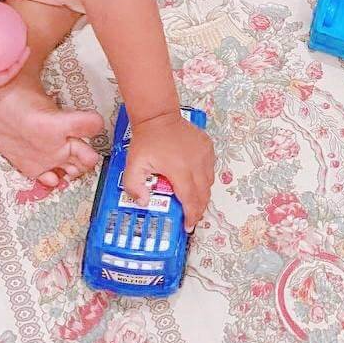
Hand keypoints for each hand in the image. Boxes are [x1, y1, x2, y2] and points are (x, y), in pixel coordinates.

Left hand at [123, 113, 215, 231]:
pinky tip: (195, 181)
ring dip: (202, 195)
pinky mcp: (208, 147)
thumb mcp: (133, 165)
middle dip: (198, 209)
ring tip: (193, 202)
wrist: (158, 117)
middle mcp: (196, 163)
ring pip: (209, 182)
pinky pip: (210, 169)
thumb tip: (144, 203)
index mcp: (179, 170)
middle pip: (203, 194)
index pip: (190, 199)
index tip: (188, 226)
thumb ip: (134, 186)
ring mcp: (204, 155)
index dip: (191, 216)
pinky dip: (204, 178)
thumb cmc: (147, 140)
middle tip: (191, 218)